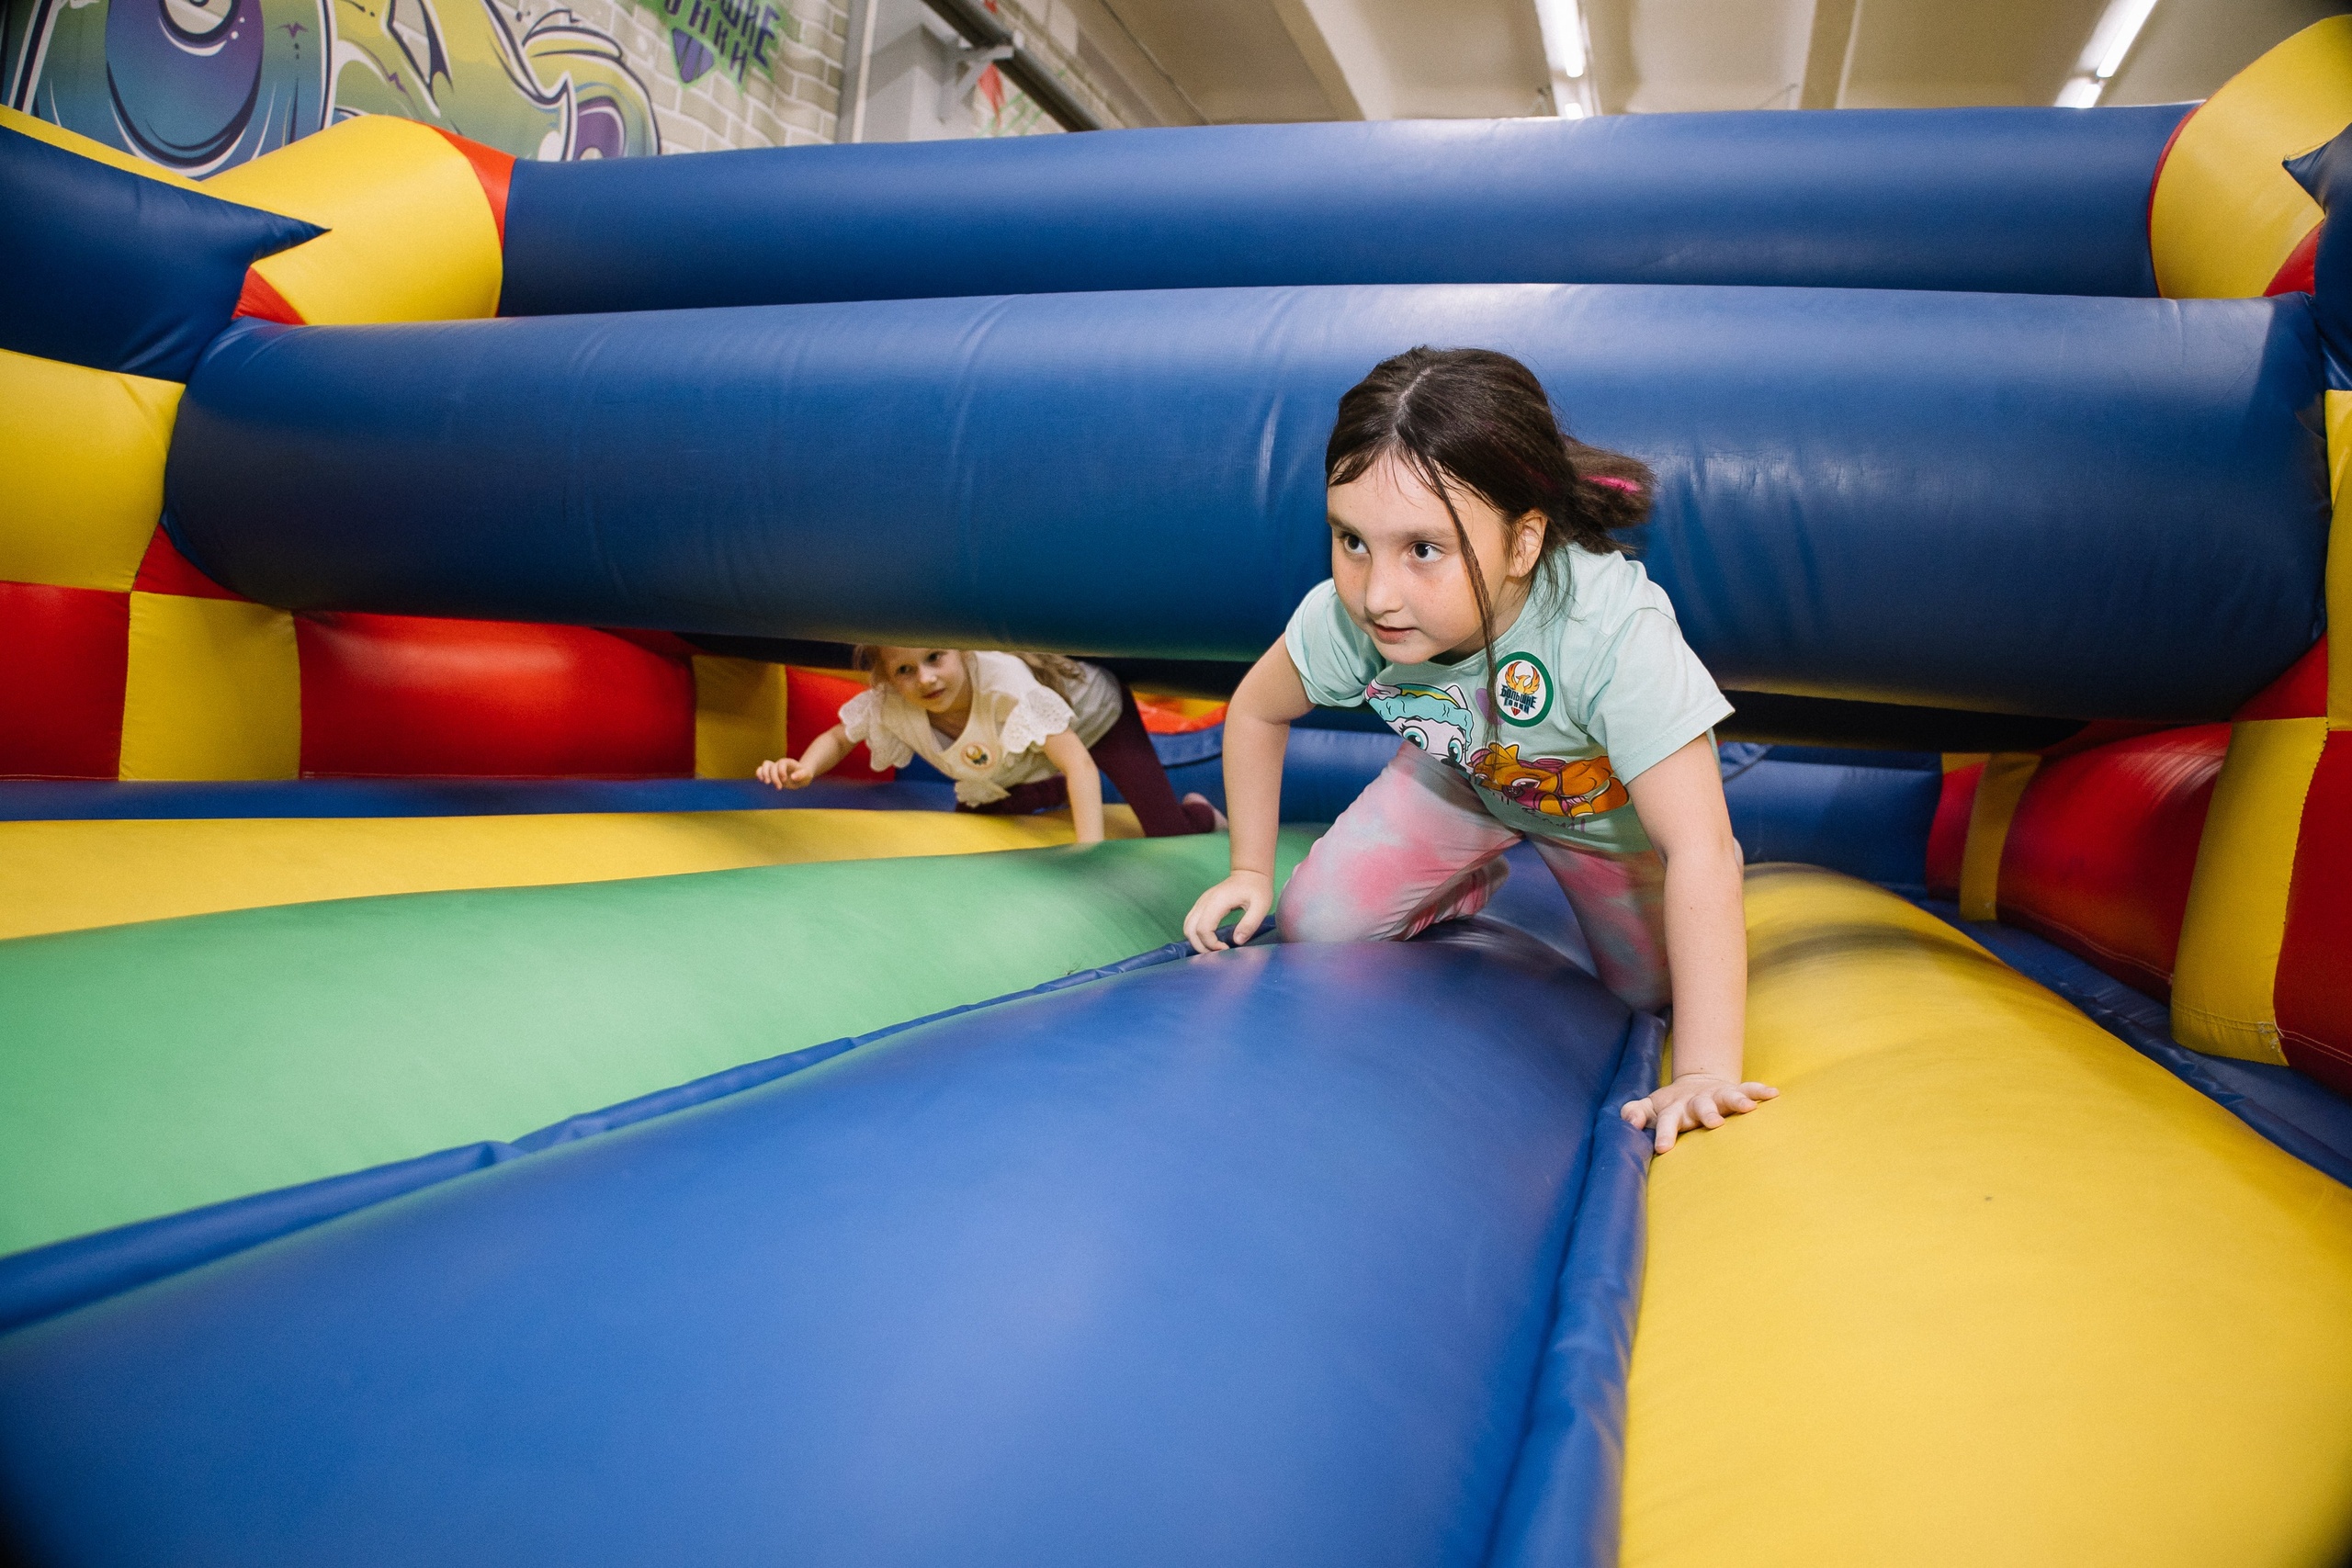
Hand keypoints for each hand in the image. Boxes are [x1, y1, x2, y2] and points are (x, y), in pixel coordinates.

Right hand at [755, 756, 815, 788]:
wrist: (801, 776)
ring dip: (764, 774)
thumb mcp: (806, 775)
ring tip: (767, 783)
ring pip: (765, 765)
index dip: (781, 771)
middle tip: (779, 788)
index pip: (781, 763)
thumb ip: (801, 775)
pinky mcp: (770, 773)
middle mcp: (780, 763)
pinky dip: (759, 774)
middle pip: (773, 766)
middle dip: (774, 778)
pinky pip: (761, 769)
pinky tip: (762, 780)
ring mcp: (775, 767)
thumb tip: (792, 777)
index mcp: (789, 762)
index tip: (784, 780)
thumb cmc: (805, 775)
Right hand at [1184, 869, 1274, 953]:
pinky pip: (1191, 923)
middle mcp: (1204, 901)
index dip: (1211, 944)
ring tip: (1214, 948)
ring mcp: (1201, 902)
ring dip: (1197, 942)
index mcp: (1217, 902)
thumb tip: (1237, 941)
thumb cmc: (1257, 888)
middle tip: (1219, 953)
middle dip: (1201, 947)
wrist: (1250, 873)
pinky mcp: (1202, 904)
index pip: (1203, 929)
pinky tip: (1212, 940)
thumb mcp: (1261, 906)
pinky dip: (1197, 935)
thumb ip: (1250, 924)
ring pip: (1187, 927)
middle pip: (1190, 930)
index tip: (1226, 949)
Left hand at [1620, 1072, 1777, 1153]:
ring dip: (1737, 1100)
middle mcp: (1696, 1102)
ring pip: (1726, 1096)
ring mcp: (1716, 1095)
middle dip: (1706, 1113)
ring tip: (1748, 1107)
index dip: (1665, 1133)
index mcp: (1674, 1110)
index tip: (1664, 1148)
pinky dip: (1759, 1090)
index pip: (1667, 1121)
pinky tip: (1773, 1094)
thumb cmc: (1670, 1107)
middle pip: (1700, 1106)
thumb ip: (1636, 1113)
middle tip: (1713, 1123)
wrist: (1695, 1084)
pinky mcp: (1733, 1091)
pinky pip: (1748, 1088)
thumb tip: (1629, 1122)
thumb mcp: (1650, 1109)